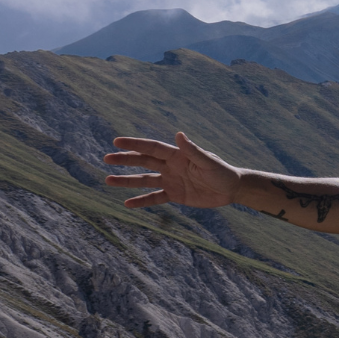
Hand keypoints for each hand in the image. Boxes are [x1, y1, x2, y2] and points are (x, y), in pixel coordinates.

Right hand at [102, 132, 240, 208]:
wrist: (232, 189)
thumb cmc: (222, 172)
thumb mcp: (208, 162)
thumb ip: (193, 150)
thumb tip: (179, 134)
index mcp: (177, 155)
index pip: (152, 148)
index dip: (135, 144)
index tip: (117, 141)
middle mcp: (170, 166)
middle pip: (143, 161)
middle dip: (125, 160)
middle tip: (107, 158)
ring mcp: (171, 180)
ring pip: (144, 180)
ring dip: (127, 181)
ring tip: (108, 181)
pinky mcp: (175, 195)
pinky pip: (154, 198)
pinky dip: (141, 201)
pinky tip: (127, 203)